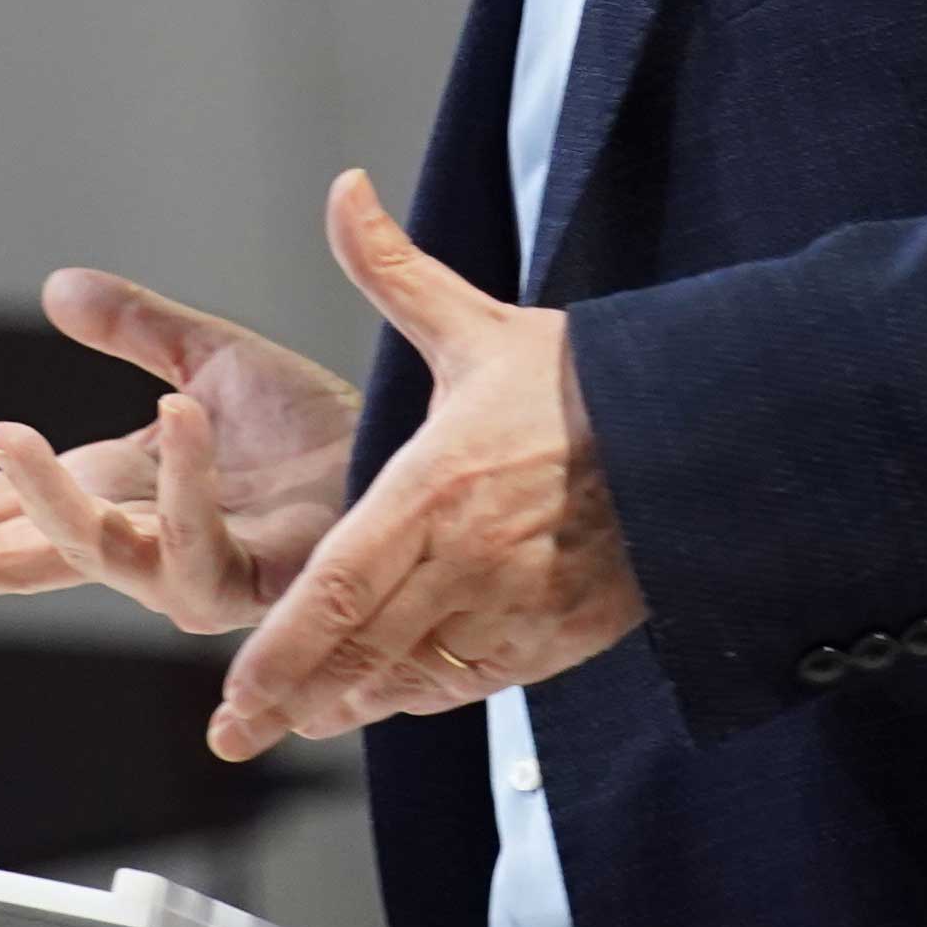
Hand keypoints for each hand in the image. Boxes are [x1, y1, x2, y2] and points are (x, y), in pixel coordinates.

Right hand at [0, 259, 361, 634]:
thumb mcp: (209, 360)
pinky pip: (203, 544)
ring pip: (98, 559)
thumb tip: (55, 287)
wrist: (409, 459)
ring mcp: (194, 567)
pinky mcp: (256, 577)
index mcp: (122, 490)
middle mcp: (145, 539)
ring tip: (2, 439)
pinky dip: (185, 483)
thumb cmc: (321, 431)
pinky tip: (170, 422)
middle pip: (22, 558)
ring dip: (46, 505)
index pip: (5, 513)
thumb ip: (135, 329)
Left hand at [206, 169, 642, 758]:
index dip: (279, 651)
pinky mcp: (553, 637)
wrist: (696, 432)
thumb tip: (344, 191)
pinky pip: (471, 682)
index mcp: (433, 485)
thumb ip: (391, 269)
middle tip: (236, 735)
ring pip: (411, 675)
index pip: (337, 586)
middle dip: (291, 697)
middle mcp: (466, 556)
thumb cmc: (578, 383)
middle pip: (359, 650)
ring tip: (301, 718)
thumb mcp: (478, 324)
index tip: (231, 696)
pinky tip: (387, 695)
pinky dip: (424, 693)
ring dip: (352, 702)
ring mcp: (512, 605)